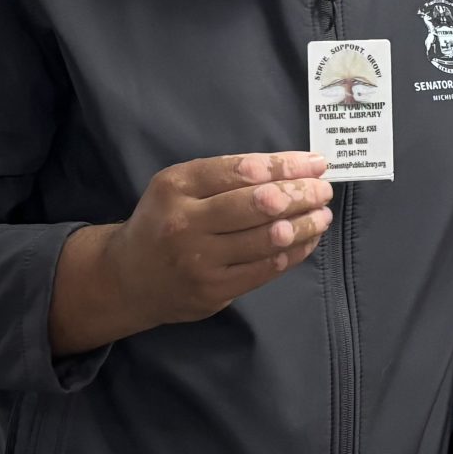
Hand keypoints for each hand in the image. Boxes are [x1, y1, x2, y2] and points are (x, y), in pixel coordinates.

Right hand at [51, 153, 332, 351]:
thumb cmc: (163, 222)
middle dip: (300, 194)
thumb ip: (225, 177)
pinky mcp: (214, 290)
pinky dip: (294, 252)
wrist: (129, 278)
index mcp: (176, 185)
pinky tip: (308, 240)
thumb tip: (289, 169)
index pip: (242, 170)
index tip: (315, 163)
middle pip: (259, 204)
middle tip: (324, 190)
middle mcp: (185, 222)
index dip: (285, 165)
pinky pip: (266, 268)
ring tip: (322, 214)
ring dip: (305, 224)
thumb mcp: (178, 187)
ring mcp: (199, 260)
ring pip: (267, 239)